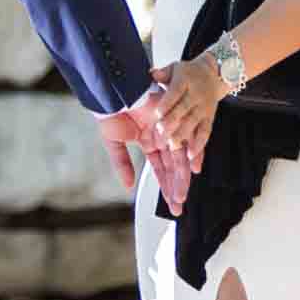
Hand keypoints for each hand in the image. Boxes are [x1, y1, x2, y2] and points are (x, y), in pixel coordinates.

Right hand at [95, 89, 191, 213]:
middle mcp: (160, 137)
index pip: (160, 170)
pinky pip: (182, 141)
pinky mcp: (170, 121)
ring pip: (177, 158)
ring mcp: (166, 130)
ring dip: (180, 178)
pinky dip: (186, 155)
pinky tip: (190, 171)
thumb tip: (128, 185)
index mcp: (148, 142)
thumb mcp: (114, 143)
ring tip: (180, 197)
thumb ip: (123, 164)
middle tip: (178, 207)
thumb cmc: (109, 113)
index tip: (171, 204)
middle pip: (172, 168)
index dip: (165, 187)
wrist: (111, 93)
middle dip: (175, 188)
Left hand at [152, 55, 228, 164]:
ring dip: (183, 135)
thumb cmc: (190, 73)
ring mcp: (203, 107)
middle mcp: (195, 94)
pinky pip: (205, 132)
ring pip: (193, 123)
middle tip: (161, 132)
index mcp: (184, 80)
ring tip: (173, 146)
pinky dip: (199, 144)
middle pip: (183, 109)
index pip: (175, 92)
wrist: (214, 73)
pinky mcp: (210, 117)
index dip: (167, 103)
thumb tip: (152, 73)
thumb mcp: (175, 67)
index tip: (158, 113)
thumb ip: (163, 72)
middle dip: (172, 122)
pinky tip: (191, 155)